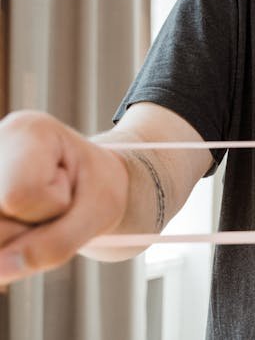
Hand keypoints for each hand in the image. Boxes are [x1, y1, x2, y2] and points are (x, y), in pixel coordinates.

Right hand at [0, 110, 128, 289]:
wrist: (90, 185)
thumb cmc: (97, 189)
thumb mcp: (98, 213)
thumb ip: (55, 245)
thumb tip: (2, 270)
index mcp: (27, 130)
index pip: (21, 196)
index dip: (53, 205)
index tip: (69, 185)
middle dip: (33, 226)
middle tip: (52, 200)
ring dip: (18, 238)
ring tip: (37, 210)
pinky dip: (6, 246)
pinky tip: (19, 220)